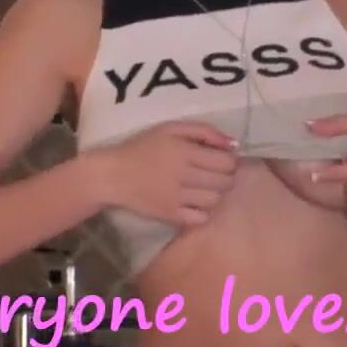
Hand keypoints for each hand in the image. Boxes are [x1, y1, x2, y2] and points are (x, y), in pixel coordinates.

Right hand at [97, 120, 238, 226]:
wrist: (112, 175)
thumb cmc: (142, 148)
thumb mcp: (170, 129)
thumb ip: (204, 131)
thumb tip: (233, 144)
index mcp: (184, 151)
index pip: (226, 162)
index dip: (229, 161)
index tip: (221, 160)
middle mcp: (183, 175)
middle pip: (224, 182)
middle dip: (225, 177)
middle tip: (214, 174)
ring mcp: (177, 198)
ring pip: (215, 200)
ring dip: (215, 194)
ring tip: (204, 188)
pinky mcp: (170, 215)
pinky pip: (200, 218)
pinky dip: (203, 212)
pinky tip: (194, 203)